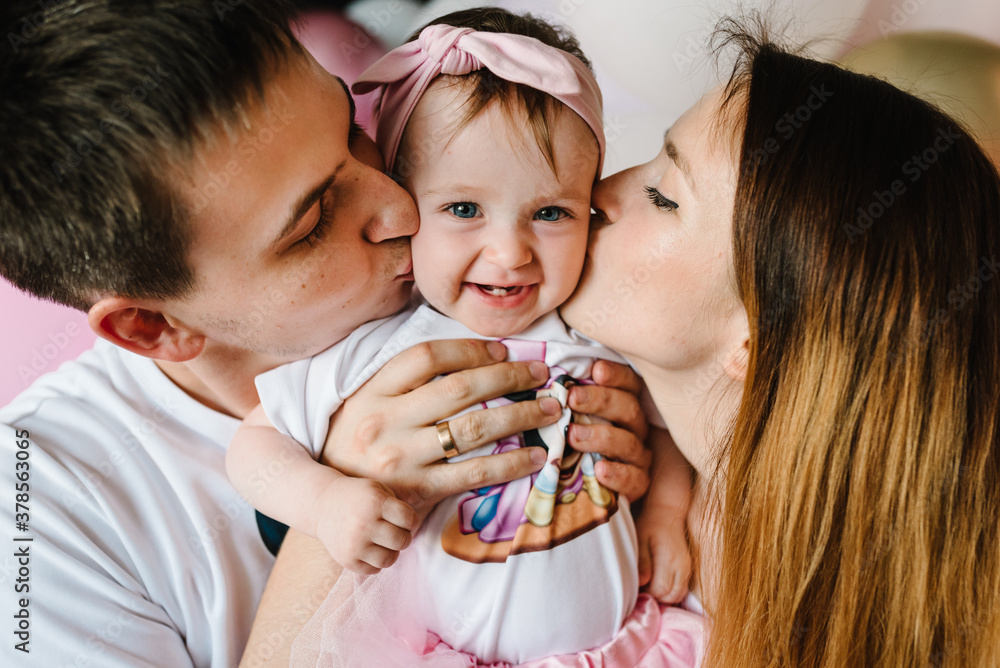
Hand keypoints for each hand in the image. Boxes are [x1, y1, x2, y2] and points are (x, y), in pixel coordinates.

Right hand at [314, 476, 418, 574]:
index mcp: (375, 503)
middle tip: (394, 531)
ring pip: (390, 560)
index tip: (403, 518)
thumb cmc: (357, 496)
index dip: (411, 520)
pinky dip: (376, 561)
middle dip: (403, 536)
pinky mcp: (347, 560)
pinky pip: (374, 570)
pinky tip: (369, 548)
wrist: (322, 504)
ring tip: (384, 542)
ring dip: (391, 551)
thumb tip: (414, 526)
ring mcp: (354, 545)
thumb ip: (399, 504)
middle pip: (402, 541)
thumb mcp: (378, 488)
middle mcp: (365, 525)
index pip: (410, 520)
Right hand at [321, 339, 555, 511]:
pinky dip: (509, 464)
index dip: (471, 350)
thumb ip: (405, 381)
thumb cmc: (355, 442)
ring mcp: (402, 458)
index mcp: (373, 391)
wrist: (331, 501)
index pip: (428, 357)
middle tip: (542, 375)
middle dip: (509, 378)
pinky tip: (535, 456)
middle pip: (459, 389)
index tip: (503, 352)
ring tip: (550, 410)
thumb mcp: (365, 401)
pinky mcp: (417, 492)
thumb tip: (469, 359)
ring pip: (472, 429)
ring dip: (520, 416)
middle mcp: (386, 421)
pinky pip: (472, 474)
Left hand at [566, 360, 652, 501]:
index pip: (628, 383)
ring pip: (629, 442)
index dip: (616, 375)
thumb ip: (565, 397)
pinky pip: (635, 479)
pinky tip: (600, 470)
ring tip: (573, 435)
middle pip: (629, 408)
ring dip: (601, 437)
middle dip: (601, 400)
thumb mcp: (568, 417)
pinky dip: (618, 474)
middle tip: (572, 398)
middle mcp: (634, 427)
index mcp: (623, 404)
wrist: (581, 491)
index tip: (596, 370)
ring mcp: (638, 456)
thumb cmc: (571, 442)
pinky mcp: (638, 484)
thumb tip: (540, 369)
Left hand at [637, 504, 692, 603]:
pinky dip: (671, 590)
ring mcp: (687, 567)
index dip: (647, 592)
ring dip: (664, 595)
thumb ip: (642, 562)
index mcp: (669, 560)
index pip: (660, 590)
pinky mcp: (688, 567)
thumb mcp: (640, 540)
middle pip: (671, 596)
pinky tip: (658, 581)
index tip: (637, 584)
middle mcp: (682, 566)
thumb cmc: (650, 525)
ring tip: (650, 584)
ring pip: (678, 594)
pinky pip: (682, 588)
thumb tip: (641, 583)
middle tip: (643, 586)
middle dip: (656, 596)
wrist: (667, 512)